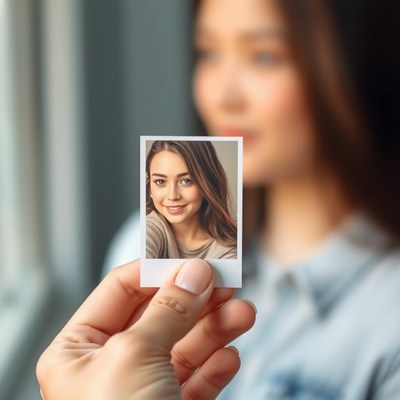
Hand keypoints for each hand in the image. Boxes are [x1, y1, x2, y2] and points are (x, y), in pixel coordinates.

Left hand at [37, 259, 255, 399]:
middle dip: (196, 298)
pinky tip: (231, 356)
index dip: (158, 269)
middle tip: (226, 281)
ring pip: (184, 345)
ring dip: (216, 328)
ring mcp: (143, 389)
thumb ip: (168, 309)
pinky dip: (217, 365)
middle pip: (160, 314)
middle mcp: (110, 365)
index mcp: (80, 349)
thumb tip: (194, 272)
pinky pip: (197, 379)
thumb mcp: (135, 356)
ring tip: (243, 312)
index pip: (122, 289)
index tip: (193, 257)